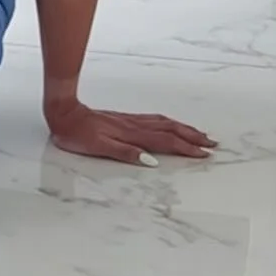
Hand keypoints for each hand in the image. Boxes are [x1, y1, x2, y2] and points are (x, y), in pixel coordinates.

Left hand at [45, 97, 215, 165]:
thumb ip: (125, 154)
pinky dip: (170, 123)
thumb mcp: (98, 148)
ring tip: (200, 134)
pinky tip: (171, 125)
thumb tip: (150, 161)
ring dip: (184, 129)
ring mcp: (131, 121)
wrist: (63, 113)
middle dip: (192, 137)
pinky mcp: (125, 118)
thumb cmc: (77, 133)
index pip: (165, 143)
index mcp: (131, 135)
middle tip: (212, 144)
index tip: (203, 154)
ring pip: (165, 123)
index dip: (186, 148)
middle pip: (171, 130)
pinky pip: (155, 119)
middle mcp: (134, 126)